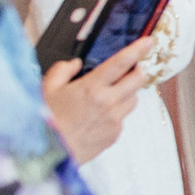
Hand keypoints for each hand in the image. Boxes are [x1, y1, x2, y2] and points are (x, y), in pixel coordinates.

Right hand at [41, 37, 150, 165]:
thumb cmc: (45, 120)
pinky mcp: (115, 135)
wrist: (47, 154)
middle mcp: (108, 103)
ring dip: (127, 93)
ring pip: (134, 99)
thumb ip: (61, 70)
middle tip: (129, 69)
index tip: (149, 41)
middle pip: (138, 80)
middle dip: (137, 70)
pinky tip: (98, 116)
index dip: (138, 49)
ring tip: (108, 95)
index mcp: (92, 88)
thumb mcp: (47, 89)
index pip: (121, 62)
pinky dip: (116, 113)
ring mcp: (114, 120)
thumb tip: (76, 64)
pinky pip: (123, 118)